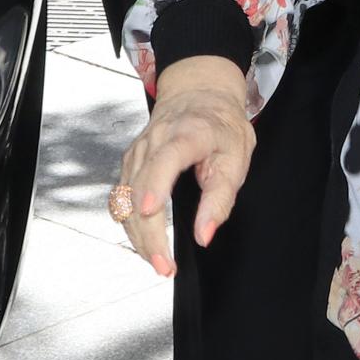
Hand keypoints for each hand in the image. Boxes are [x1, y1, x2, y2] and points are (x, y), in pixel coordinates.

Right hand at [117, 56, 254, 275]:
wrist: (198, 94)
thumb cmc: (221, 126)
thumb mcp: (237, 157)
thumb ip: (221, 198)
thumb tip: (205, 235)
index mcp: (188, 133)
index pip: (166, 157)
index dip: (156, 183)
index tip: (151, 210)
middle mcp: (156, 140)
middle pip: (140, 189)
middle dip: (149, 233)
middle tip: (166, 266)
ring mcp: (138, 150)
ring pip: (125, 199)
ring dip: (138, 236)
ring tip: (159, 262)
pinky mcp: (129, 162)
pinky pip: (122, 198)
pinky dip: (131, 225)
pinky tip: (146, 242)